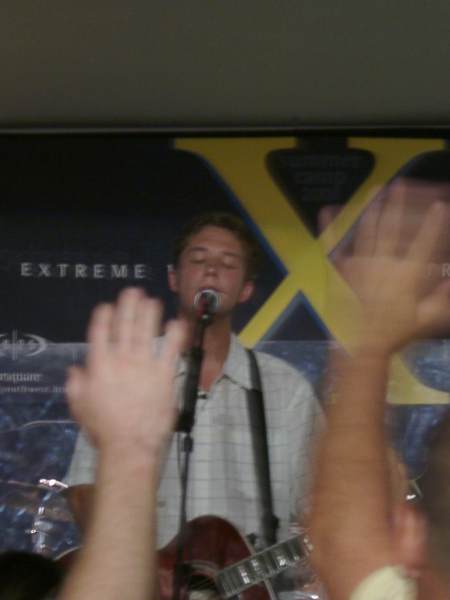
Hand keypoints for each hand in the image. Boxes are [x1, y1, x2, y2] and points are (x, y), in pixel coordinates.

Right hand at [66, 288, 185, 456]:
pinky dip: (174, 335)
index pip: (100, 333)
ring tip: (152, 300)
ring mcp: (144, 365)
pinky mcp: (164, 375)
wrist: (129, 445)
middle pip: (125, 326)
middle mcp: (121, 359)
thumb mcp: (79, 406)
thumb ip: (75, 385)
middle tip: (134, 291)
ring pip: (147, 332)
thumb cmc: (103, 428)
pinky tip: (178, 322)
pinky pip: (170, 350)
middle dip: (129, 306)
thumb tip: (75, 369)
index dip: (104, 316)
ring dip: (149, 313)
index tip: (107, 305)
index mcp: (99, 366)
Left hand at [333, 180, 449, 351]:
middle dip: (397, 205)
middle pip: (393, 228)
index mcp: (407, 273)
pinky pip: (336, 246)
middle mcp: (385, 263)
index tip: (439, 206)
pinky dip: (330, 229)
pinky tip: (326, 212)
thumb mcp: (427, 318)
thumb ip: (441, 296)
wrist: (361, 345)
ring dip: (372, 209)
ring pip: (368, 231)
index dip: (433, 223)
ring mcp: (361, 265)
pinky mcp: (343, 271)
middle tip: (398, 186)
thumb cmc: (396, 334)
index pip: (424, 242)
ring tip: (375, 190)